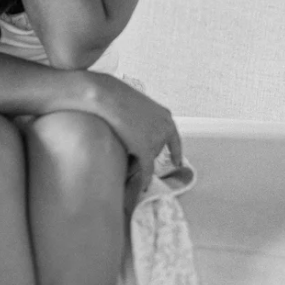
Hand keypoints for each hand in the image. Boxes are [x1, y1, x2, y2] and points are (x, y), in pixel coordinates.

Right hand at [82, 74, 181, 208]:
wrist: (107, 97)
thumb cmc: (117, 97)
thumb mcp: (137, 106)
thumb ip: (144, 118)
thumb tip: (140, 130)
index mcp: (166, 116)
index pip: (174, 139)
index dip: (175, 152)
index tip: (178, 162)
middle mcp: (166, 127)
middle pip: (158, 149)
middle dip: (147, 153)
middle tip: (132, 151)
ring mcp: (157, 139)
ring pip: (150, 159)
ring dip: (139, 161)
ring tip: (125, 154)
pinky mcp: (146, 149)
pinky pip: (147, 169)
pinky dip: (145, 178)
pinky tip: (143, 187)